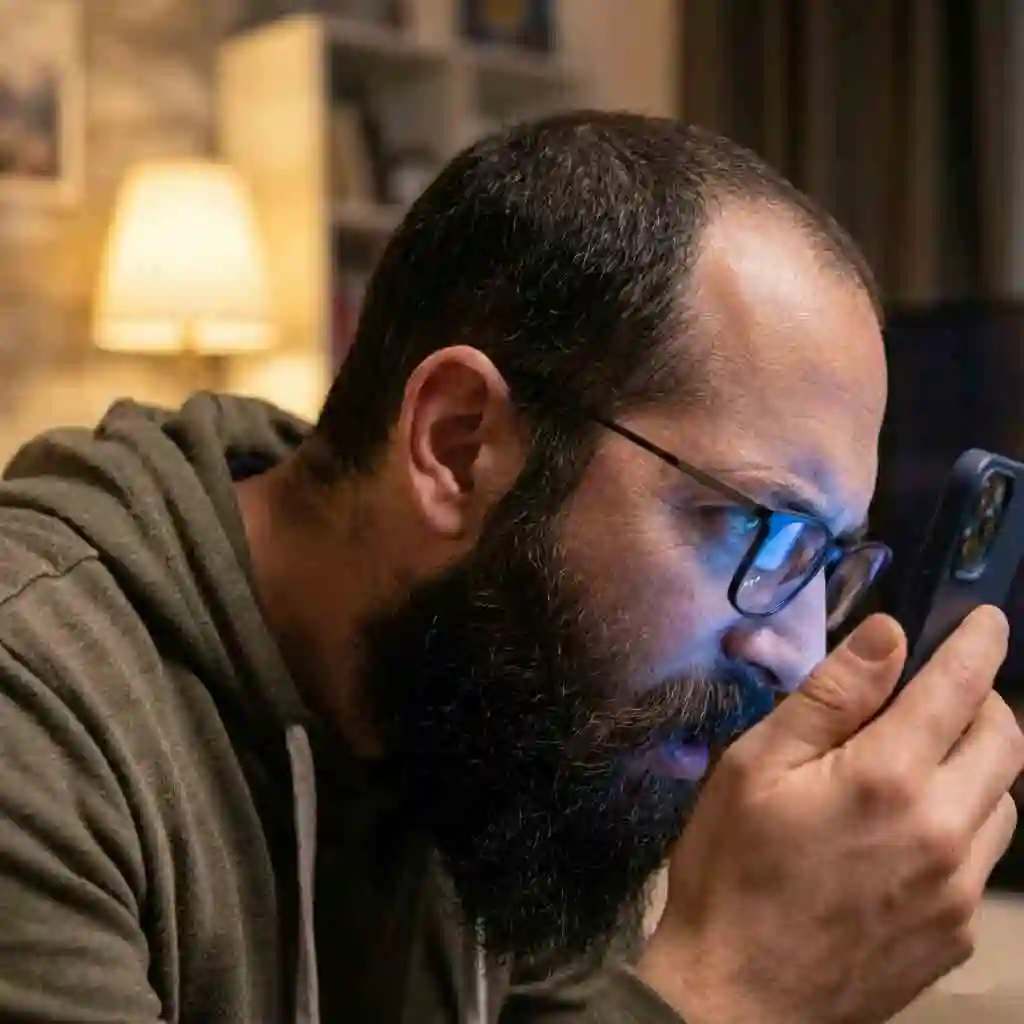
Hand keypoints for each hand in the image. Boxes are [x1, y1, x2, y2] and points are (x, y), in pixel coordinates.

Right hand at [636, 607, 1023, 1023]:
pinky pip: (983, 857)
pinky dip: (965, 821)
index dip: (978, 644)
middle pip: (1005, 742)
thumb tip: (889, 634)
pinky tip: (912, 831)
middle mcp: (944, 829)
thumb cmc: (732, 867)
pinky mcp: (957, 932)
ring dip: (979, 764)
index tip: (988, 620)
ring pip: (1005, 800)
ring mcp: (959, 888)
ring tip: (926, 761)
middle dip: (986, 700)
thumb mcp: (755, 766)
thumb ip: (830, 697)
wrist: (736, 997)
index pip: (958, 688)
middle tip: (947, 690)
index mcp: (888, 777)